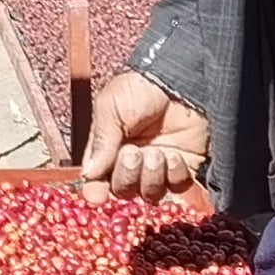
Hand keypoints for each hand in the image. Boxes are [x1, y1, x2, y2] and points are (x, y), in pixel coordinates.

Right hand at [78, 68, 210, 202]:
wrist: (180, 78)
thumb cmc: (139, 88)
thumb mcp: (110, 108)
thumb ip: (100, 142)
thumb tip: (89, 176)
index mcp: (109, 148)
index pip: (98, 180)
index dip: (96, 191)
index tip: (96, 197)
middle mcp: (132, 162)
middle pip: (123, 190)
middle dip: (126, 176)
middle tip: (134, 152)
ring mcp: (159, 167)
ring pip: (149, 194)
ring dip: (151, 178)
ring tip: (156, 153)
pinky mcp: (185, 167)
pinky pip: (177, 187)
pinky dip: (174, 176)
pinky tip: (174, 156)